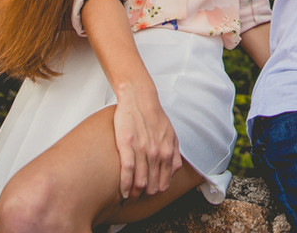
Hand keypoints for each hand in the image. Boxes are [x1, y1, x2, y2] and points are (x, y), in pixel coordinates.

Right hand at [111, 82, 183, 199]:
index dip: (157, 191)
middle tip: (138, 198)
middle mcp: (157, 153)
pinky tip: (122, 191)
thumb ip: (174, 153)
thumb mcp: (171, 134)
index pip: (164, 181)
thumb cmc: (155, 117)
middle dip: (145, 195)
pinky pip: (127, 172)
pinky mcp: (127, 146)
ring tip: (129, 197)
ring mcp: (142, 150)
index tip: (150, 194)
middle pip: (152, 185)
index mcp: (168, 151)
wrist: (140, 99)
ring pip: (140, 182)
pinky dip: (125, 185)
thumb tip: (174, 170)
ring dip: (134, 194)